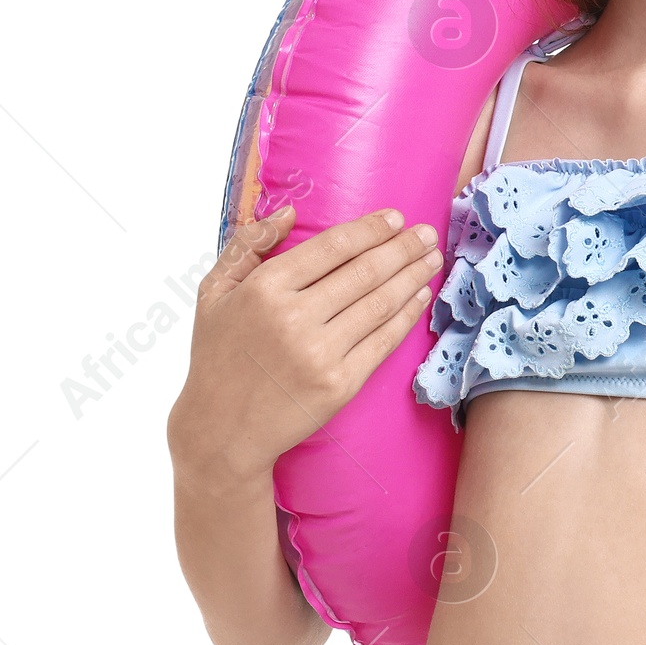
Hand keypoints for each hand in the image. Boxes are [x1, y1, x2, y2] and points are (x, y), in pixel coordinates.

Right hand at [168, 206, 442, 482]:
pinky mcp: (339, 385)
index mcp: (264, 289)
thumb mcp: (214, 294)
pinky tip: (419, 297)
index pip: (332, 247)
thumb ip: (247, 246)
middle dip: (402, 248)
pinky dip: (406, 316)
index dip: (370, 230)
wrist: (222, 431)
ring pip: (380, 304)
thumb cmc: (218, 357)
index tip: (395, 218)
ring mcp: (320, 354)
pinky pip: (383, 342)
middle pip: (364, 272)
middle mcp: (294, 318)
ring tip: (431, 259)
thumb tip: (289, 213)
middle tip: (426, 233)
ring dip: (412, 277)